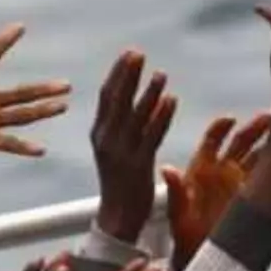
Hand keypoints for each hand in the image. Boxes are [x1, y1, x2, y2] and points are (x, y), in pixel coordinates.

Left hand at [0, 25, 70, 161]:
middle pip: (20, 92)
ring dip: (43, 111)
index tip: (20, 26)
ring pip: (22, 114)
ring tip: (64, 106)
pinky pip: (9, 143)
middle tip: (67, 85)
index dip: (3, 43)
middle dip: (43, 89)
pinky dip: (24, 147)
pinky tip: (41, 150)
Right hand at [90, 50, 177, 242]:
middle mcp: (106, 140)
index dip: (117, 74)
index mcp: (99, 133)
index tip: (129, 53)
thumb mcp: (113, 148)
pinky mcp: (138, 166)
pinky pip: (151, 137)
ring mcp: (122, 153)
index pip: (106, 97)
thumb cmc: (119, 180)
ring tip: (161, 74)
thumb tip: (130, 95)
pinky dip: (161, 117)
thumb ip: (120, 124)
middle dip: (128, 76)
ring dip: (148, 94)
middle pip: (117, 102)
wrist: (118, 216)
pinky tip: (171, 100)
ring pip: (136, 117)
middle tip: (138, 53)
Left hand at [162, 113, 270, 270]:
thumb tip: (167, 169)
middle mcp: (220, 173)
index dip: (220, 129)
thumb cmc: (184, 238)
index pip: (211, 141)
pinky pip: (266, 177)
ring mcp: (237, 184)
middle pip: (240, 143)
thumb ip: (176, 192)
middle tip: (269, 118)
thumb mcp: (178, 216)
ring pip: (257, 156)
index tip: (230, 120)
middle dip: (254, 129)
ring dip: (270, 144)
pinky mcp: (251, 198)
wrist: (200, 261)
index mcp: (200, 171)